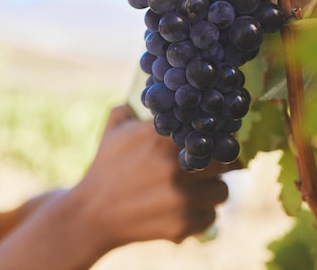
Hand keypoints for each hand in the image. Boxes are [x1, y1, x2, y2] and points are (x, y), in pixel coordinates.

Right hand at [74, 105, 228, 247]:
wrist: (92, 214)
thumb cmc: (105, 169)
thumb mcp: (113, 132)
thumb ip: (131, 108)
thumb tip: (152, 92)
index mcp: (161, 138)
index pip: (209, 130)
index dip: (215, 136)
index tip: (215, 141)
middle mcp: (176, 166)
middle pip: (224, 161)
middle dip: (217, 164)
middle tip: (207, 168)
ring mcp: (182, 197)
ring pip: (222, 190)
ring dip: (212, 190)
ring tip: (195, 191)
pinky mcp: (184, 224)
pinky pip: (211, 217)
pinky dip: (201, 215)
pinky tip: (183, 210)